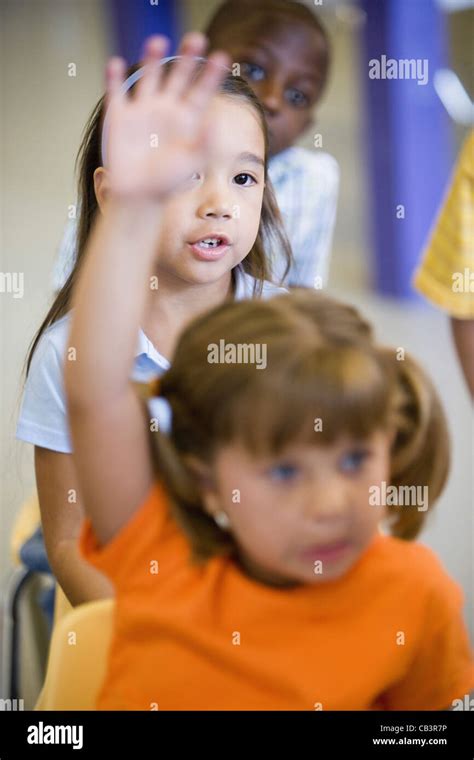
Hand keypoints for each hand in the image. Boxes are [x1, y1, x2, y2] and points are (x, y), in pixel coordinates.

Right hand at [104, 33, 228, 201]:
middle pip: (177, 76)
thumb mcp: (191, 163)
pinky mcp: (120, 117)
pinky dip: (114, 77)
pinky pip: (116, 92)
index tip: (222, 57)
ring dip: (152, 59)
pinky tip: (115, 63)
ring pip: (148, 77)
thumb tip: (217, 122)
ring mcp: (142, 110)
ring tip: (158, 41)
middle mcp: (166, 109)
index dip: (211, 75)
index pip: (201, 92)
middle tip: (197, 38)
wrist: (138, 196)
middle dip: (186, 58)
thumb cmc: (167, 182)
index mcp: (186, 120)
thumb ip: (204, 143)